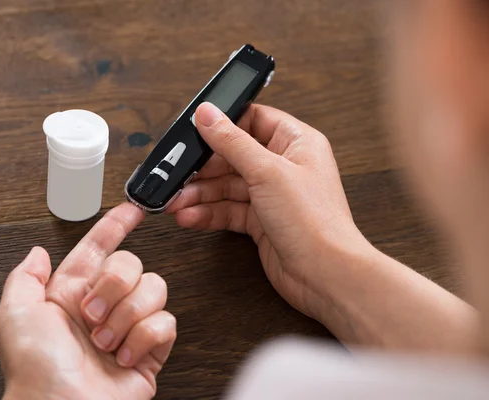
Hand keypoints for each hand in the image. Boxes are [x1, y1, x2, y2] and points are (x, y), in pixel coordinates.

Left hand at [0, 203, 175, 399]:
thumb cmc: (35, 370)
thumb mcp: (15, 316)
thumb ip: (25, 277)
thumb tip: (39, 251)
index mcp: (73, 293)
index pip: (99, 246)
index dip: (116, 225)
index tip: (133, 210)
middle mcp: (104, 304)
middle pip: (131, 263)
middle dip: (114, 286)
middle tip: (92, 315)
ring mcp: (129, 326)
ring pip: (154, 288)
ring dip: (126, 317)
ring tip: (106, 342)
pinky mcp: (150, 349)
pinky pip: (166, 322)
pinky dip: (143, 339)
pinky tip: (123, 356)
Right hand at [168, 102, 369, 320]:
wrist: (325, 275)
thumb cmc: (314, 221)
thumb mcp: (267, 172)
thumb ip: (232, 142)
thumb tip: (207, 114)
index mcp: (296, 143)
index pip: (253, 121)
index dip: (223, 125)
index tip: (194, 130)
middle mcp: (284, 167)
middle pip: (233, 157)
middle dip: (202, 168)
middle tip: (177, 175)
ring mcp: (272, 196)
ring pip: (227, 187)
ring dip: (199, 194)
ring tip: (176, 202)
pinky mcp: (261, 222)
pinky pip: (228, 211)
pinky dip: (207, 214)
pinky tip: (189, 217)